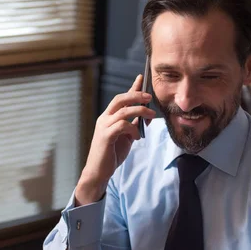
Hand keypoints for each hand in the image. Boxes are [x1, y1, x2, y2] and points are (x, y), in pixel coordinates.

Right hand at [75, 74, 155, 205]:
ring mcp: (104, 127)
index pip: (121, 98)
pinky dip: (133, 128)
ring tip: (151, 116)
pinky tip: (138, 137)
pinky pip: (122, 125)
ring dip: (140, 111)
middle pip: (120, 99)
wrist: (99, 172)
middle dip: (136, 95)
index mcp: (108, 117)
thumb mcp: (125, 137)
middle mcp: (104, 119)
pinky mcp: (106, 136)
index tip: (141, 77)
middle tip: (149, 97)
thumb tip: (143, 116)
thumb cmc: (111, 154)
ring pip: (123, 111)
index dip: (132, 88)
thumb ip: (132, 125)